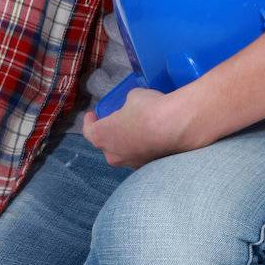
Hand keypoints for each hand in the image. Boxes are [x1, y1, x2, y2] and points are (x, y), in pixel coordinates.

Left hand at [80, 85, 199, 169]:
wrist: (176, 127)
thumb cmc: (148, 109)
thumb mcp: (134, 96)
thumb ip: (128, 104)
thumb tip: (133, 106)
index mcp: (102, 136)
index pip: (89, 132)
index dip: (90, 122)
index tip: (93, 114)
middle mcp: (113, 155)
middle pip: (107, 146)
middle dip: (110, 134)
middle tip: (117, 122)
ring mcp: (131, 164)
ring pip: (124, 154)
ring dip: (127, 144)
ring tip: (137, 131)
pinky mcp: (149, 167)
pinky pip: (141, 157)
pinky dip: (143, 149)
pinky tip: (152, 138)